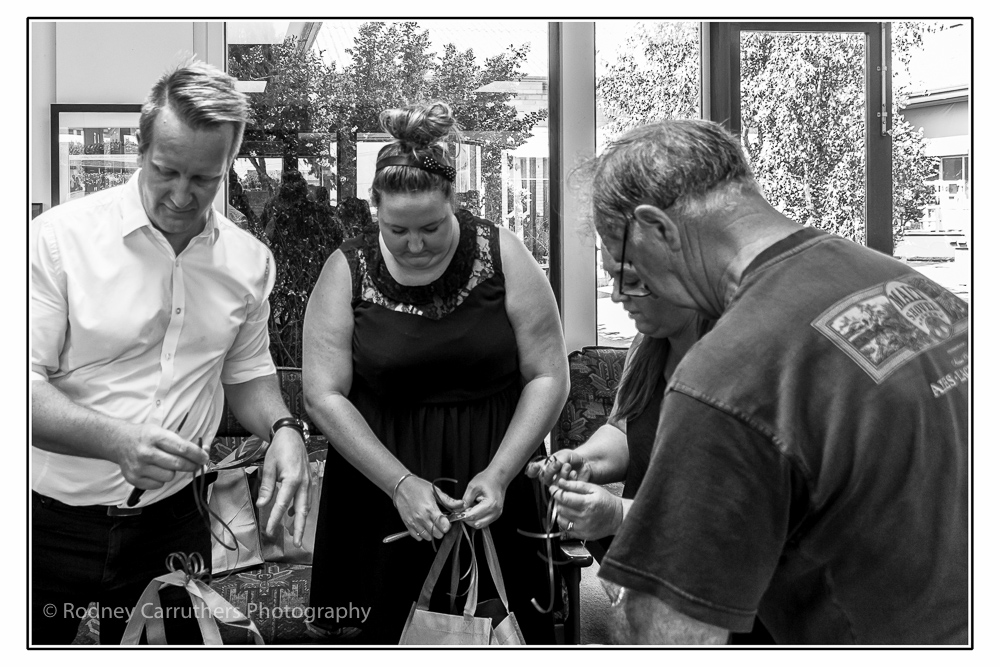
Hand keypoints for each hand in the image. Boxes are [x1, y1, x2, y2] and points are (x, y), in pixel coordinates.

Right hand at [114, 423, 208, 489]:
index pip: (182, 448)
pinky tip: (155, 470)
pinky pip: (158, 485)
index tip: (204, 458)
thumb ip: (182, 442)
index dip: (197, 455)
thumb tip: (204, 452)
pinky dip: (160, 479)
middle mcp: (146, 452)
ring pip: (169, 476)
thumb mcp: (162, 431)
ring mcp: (139, 466)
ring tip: (165, 464)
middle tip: (195, 464)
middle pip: (178, 464)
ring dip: (172, 471)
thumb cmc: (145, 436)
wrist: (118, 441)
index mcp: (155, 436)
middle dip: (191, 465)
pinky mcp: (133, 478)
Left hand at [257, 429, 311, 545]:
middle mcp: (303, 482)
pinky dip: (301, 509)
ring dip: (302, 521)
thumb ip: (267, 486)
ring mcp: (308, 482)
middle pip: (302, 510)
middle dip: (300, 528)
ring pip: (306, 506)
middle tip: (297, 543)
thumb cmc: (279, 449)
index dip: (275, 519)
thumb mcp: (268, 466)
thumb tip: (262, 504)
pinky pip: (306, 498)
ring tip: (297, 535)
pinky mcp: (308, 480)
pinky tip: (293, 515)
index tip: (269, 531)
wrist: (291, 435)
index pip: (282, 504)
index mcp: (292, 479)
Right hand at [395, 476, 462, 541]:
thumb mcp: (435, 491)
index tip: (447, 521)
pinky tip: (424, 526)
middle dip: (441, 529)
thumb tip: (461, 504)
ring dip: (432, 533)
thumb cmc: (418, 487)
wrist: (401, 487)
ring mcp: (414, 523)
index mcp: (430, 509)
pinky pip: (418, 537)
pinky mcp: (408, 525)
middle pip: (437, 534)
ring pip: (428, 537)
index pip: (443, 526)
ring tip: (431, 523)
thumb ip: (449, 500)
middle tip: (440, 521)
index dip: (448, 525)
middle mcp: (421, 518)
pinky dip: (422, 534)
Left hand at [460, 471, 505, 529]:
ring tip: (469, 508)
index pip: (473, 516)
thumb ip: (466, 500)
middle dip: (467, 518)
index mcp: (490, 504)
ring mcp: (496, 514)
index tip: (455, 513)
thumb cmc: (487, 479)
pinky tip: (474, 509)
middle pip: (476, 523)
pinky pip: (484, 522)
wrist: (498, 477)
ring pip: (480, 525)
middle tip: (461, 509)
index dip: (462, 516)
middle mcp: (495, 512)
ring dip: (472, 519)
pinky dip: (477, 518)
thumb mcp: (473, 486)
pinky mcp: (495, 515)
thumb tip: (459, 510)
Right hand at [525, 448, 591, 485]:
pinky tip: (574, 473)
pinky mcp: (566, 490)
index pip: (532, 471)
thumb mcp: (564, 454)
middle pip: (543, 478)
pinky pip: (565, 488)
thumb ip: (556, 459)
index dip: (532, 470)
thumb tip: (551, 464)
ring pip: (554, 483)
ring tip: (568, 466)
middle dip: (549, 471)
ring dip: (561, 474)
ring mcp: (557, 484)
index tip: (536, 467)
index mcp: (545, 467)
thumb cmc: (572, 458)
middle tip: (557, 464)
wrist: (586, 463)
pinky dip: (570, 479)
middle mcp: (549, 477)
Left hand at [550, 477, 622, 540]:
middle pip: (561, 508)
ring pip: (561, 518)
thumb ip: (576, 485)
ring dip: (561, 511)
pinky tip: (571, 515)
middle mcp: (584, 517)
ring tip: (568, 506)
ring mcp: (582, 528)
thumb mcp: (593, 488)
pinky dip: (565, 521)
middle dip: (559, 501)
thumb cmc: (606, 501)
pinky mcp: (582, 535)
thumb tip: (561, 482)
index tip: (553, 488)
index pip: (564, 498)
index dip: (556, 492)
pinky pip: (565, 528)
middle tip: (563, 497)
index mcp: (588, 504)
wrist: (617, 517)